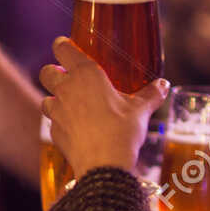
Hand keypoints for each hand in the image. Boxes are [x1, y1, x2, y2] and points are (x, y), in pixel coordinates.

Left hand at [39, 38, 168, 182]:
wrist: (104, 165)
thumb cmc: (121, 130)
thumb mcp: (141, 110)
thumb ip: (151, 94)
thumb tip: (163, 85)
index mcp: (86, 74)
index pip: (63, 49)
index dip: (62, 44)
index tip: (65, 44)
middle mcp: (66, 89)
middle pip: (46, 71)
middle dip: (53, 72)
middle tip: (68, 77)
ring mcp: (57, 112)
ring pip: (45, 98)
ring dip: (54, 98)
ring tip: (71, 104)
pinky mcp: (54, 133)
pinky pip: (53, 122)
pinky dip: (61, 122)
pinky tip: (75, 128)